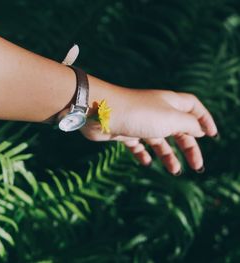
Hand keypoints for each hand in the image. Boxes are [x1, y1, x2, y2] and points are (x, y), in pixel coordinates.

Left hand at [81, 88, 217, 174]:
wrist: (101, 112)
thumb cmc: (139, 113)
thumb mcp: (171, 119)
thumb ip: (189, 124)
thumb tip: (199, 129)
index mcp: (170, 104)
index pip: (193, 107)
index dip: (204, 119)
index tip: (212, 136)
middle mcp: (156, 112)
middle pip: (179, 129)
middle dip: (189, 147)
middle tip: (197, 166)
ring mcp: (140, 122)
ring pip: (159, 140)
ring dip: (168, 155)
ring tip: (175, 171)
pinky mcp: (124, 132)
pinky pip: (137, 145)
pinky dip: (143, 154)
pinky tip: (147, 163)